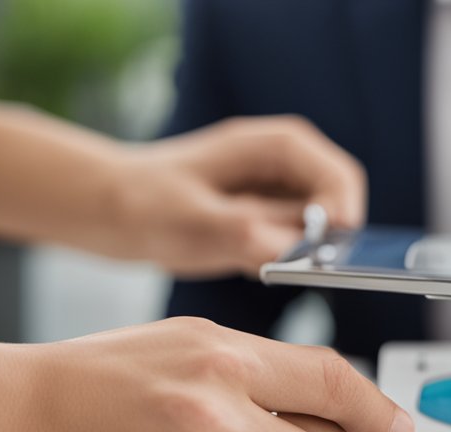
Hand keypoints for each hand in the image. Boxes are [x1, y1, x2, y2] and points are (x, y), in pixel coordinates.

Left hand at [110, 116, 366, 274]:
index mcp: (275, 146)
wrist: (107, 209)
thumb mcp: (194, 222)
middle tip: (290, 266)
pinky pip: (298, 246)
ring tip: (245, 254)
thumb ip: (249, 234)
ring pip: (321, 231)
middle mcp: (285, 165)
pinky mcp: (270, 219)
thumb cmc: (143, 203)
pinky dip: (280, 261)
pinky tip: (237, 257)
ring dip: (298, 254)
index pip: (339, 178)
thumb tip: (297, 254)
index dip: (343, 217)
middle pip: (338, 205)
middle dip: (322, 242)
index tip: (327, 254)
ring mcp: (279, 192)